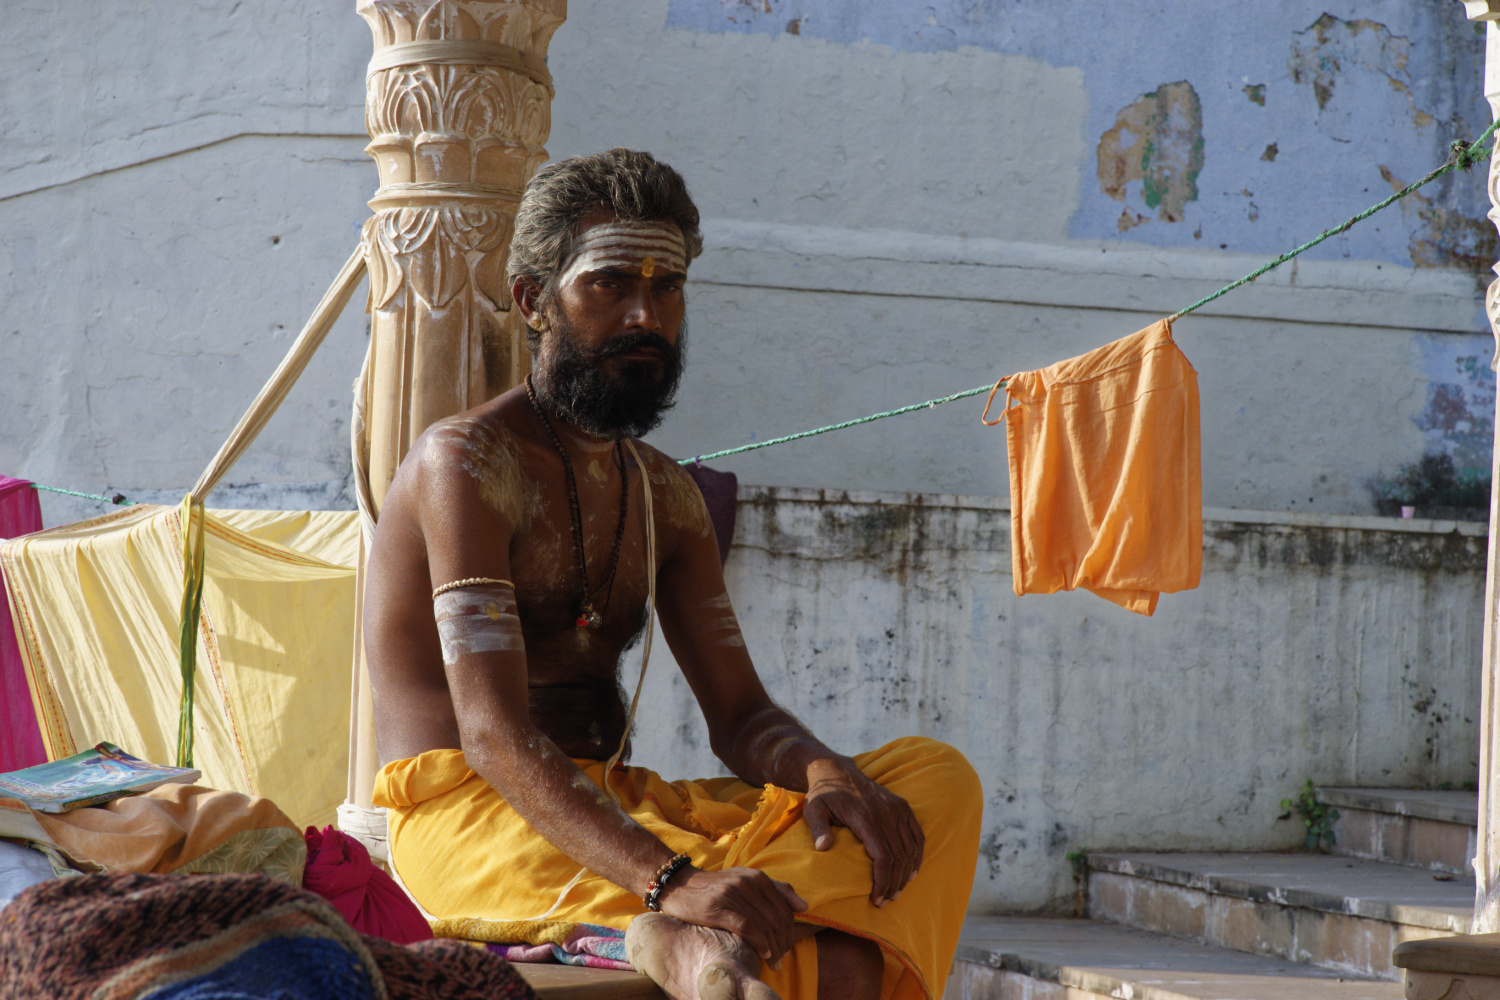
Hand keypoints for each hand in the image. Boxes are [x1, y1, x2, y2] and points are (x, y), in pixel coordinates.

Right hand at [657, 865, 807, 967]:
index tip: (788, 946)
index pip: (784, 908)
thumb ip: (776, 890)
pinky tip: (762, 953)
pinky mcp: (717, 909)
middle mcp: (746, 883)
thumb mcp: (746, 881)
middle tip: (782, 958)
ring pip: (764, 925)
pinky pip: (747, 928)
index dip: (790, 930)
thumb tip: (804, 906)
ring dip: (773, 948)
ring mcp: (732, 895)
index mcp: (756, 876)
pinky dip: (759, 943)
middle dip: (783, 943)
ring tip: (774, 962)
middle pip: (776, 918)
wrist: (679, 885)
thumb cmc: (716, 887)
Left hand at [802, 759, 924, 906]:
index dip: (883, 881)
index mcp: (865, 817)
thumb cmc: (823, 795)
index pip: (883, 857)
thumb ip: (818, 829)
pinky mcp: (902, 806)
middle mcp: (886, 813)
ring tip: (897, 891)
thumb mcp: (813, 809)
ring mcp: (897, 808)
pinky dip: (917, 855)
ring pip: (910, 848)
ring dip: (907, 873)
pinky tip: (912, 871)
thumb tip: (823, 848)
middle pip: (899, 856)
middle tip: (886, 900)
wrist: (837, 771)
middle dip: (894, 883)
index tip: (877, 899)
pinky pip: (917, 834)